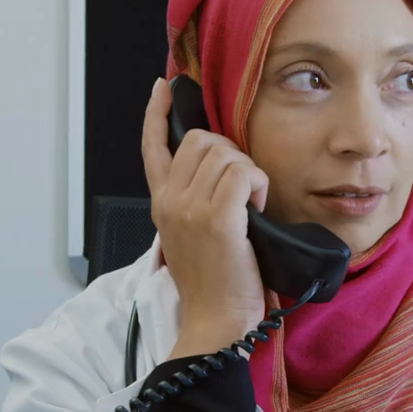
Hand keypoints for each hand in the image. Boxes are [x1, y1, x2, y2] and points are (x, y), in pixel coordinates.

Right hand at [140, 77, 270, 358]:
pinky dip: (260, 187)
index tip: (163, 89)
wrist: (217, 322)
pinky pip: (245, 173)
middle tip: (242, 187)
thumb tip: (220, 166)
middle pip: (200, 139)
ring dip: (249, 174)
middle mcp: (170, 201)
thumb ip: (195, 200)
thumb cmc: (215, 284)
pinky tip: (258, 211)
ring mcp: (191, 208)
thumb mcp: (193, 235)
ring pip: (225, 153)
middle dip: (229, 152)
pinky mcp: (217, 218)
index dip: (157, 114)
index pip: (152, 147)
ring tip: (250, 208)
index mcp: (162, 204)